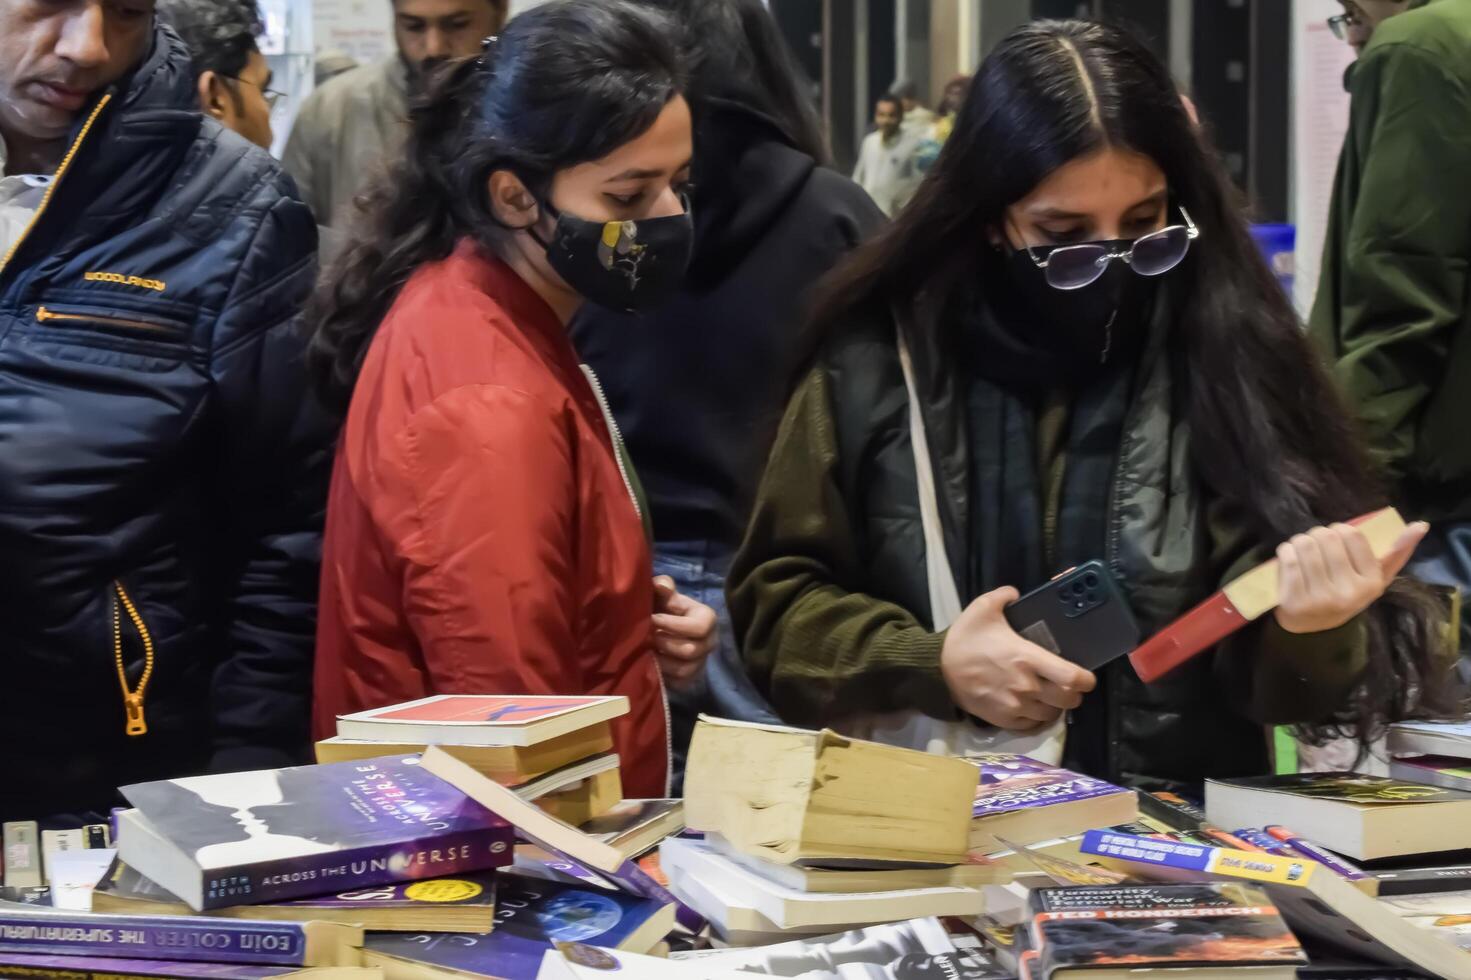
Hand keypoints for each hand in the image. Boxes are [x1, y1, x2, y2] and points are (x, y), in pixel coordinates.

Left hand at [651, 576, 716, 687]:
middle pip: (691, 650)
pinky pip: (679, 683)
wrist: (657, 626)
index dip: (674, 624)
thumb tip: (662, 586)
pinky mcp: (689, 679)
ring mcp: (700, 663)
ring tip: (646, 651)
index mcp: (707, 619)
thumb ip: (663, 585)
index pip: (699, 627)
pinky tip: (650, 664)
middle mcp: (709, 642)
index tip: (652, 619)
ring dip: (662, 661)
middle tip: (647, 636)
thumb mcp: (661, 592)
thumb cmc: (661, 606)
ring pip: (684, 670)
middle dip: (665, 643)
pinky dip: (663, 675)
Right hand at [940, 586, 1096, 730]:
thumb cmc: (964, 639)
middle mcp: (1027, 686)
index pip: (1072, 677)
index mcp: (1027, 658)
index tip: (1087, 676)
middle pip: (1069, 700)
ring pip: (1052, 714)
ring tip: (1051, 697)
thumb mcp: (982, 607)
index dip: (1087, 679)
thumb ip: (1004, 596)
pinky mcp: (1004, 720)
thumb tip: (1016, 593)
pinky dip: (1038, 718)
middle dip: (1074, 694)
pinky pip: (1032, 725)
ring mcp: (1016, 706)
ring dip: (1056, 707)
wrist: (937, 669)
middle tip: (1070, 686)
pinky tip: (1034, 708)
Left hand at [1274, 522, 1427, 633]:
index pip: (1352, 534)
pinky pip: (1288, 559)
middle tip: (1316, 547)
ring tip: (1301, 552)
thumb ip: (1398, 551)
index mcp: (1371, 583)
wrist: (1311, 625)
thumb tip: (1420, 525)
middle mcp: (1349, 593)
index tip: (1335, 541)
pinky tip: (1288, 559)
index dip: (1339, 530)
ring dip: (1299, 542)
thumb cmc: (1345, 592)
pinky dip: (1285, 552)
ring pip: (1305, 544)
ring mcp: (1321, 598)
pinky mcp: (1294, 601)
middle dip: (1317, 535)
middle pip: (1326, 537)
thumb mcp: (1375, 577)